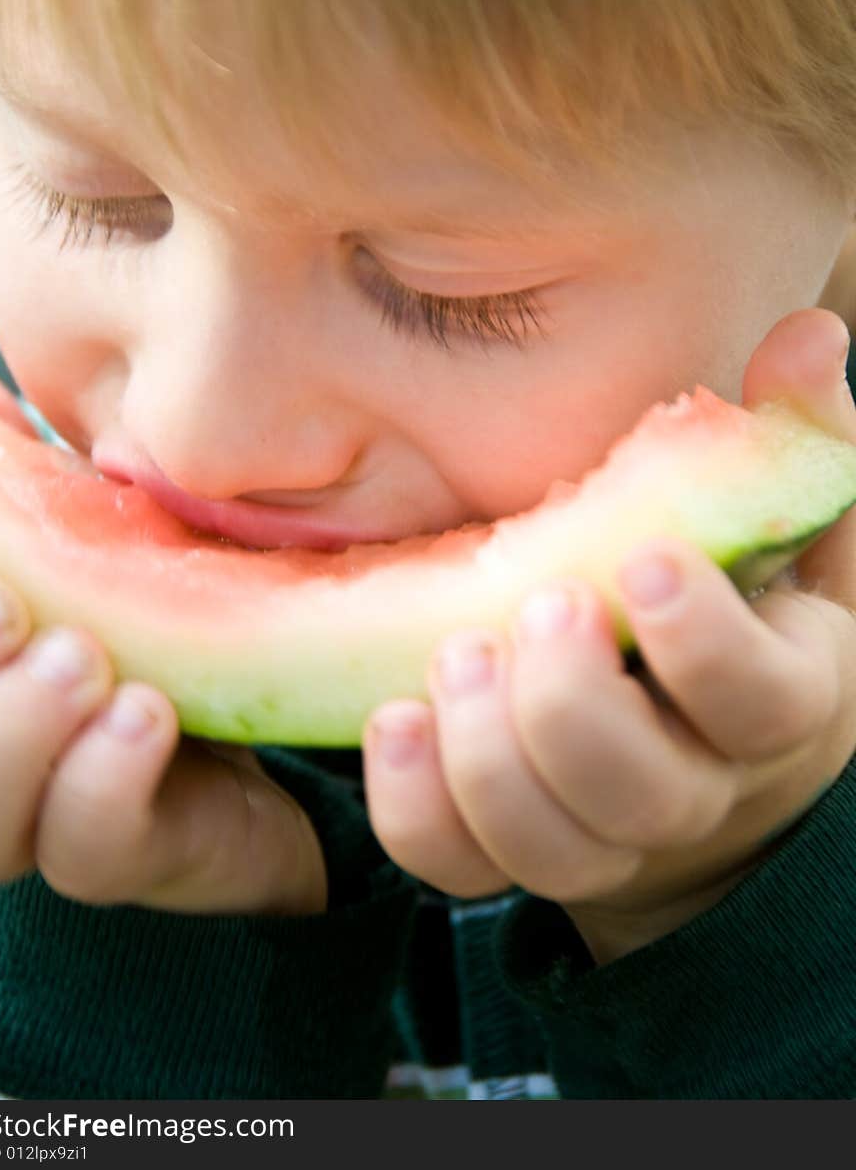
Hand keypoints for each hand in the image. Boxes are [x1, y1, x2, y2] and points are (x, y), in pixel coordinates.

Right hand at [0, 375, 326, 916]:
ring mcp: (44, 825)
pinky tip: (146, 715)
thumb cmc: (157, 620)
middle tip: (2, 609)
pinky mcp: (133, 858)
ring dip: (19, 735)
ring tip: (82, 659)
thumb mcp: (93, 548)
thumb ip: (28, 491)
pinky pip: (94, 847)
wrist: (270, 720)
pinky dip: (106, 781)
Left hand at [363, 308, 855, 962]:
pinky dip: (417, 808)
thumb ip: (796, 443)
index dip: (703, 643)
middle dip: (573, 707)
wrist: (707, 754)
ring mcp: (603, 837)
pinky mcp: (516, 853)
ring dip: (487, 760)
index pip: (760, 699)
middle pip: (640, 792)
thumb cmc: (744, 614)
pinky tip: (392, 722)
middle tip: (532, 609)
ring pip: (549, 846)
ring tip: (452, 658)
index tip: (642, 560)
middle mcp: (693, 787)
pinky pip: (460, 867)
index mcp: (777, 702)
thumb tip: (809, 334)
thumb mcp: (790, 534)